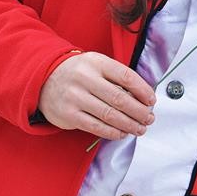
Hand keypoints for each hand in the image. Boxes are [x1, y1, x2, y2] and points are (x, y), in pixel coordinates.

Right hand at [37, 52, 155, 139]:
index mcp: (97, 62)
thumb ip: (116, 76)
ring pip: (109, 115)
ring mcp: (75, 97)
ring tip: (140, 128)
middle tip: (149, 118)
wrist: (44, 79)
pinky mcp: (69, 115)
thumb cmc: (79, 73)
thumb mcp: (97, 64)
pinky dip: (112, 132)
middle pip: (120, 98)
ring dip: (129, 124)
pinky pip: (96, 126)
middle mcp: (85, 78)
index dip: (143, 90)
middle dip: (139, 111)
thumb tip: (143, 96)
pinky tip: (122, 133)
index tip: (152, 100)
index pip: (126, 76)